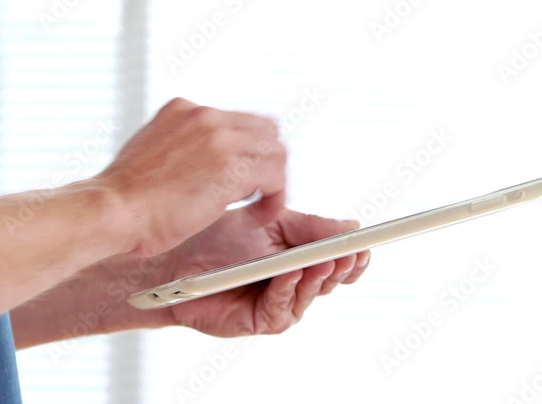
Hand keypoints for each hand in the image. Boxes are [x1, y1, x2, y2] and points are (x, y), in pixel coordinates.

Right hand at [98, 98, 286, 256]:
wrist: (114, 209)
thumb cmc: (126, 196)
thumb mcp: (151, 151)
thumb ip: (180, 147)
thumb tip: (200, 164)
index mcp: (184, 109)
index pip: (237, 120)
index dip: (247, 149)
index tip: (243, 175)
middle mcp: (205, 116)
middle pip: (265, 129)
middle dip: (266, 161)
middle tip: (259, 191)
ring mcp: (220, 139)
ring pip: (275, 151)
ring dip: (273, 181)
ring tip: (260, 207)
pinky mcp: (231, 167)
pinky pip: (274, 177)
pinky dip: (275, 198)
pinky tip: (259, 216)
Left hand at [162, 204, 369, 336]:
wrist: (176, 258)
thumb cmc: (217, 238)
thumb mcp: (268, 221)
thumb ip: (309, 226)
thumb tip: (350, 226)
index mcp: (299, 255)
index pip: (336, 259)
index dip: (353, 254)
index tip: (365, 243)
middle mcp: (293, 282)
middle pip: (331, 279)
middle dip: (341, 264)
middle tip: (349, 251)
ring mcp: (279, 303)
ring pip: (311, 294)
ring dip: (318, 276)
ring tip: (324, 260)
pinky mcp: (261, 320)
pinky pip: (282, 308)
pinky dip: (288, 289)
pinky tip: (290, 273)